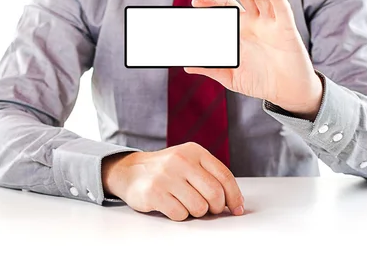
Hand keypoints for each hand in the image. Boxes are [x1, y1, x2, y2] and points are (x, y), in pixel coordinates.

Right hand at [102, 142, 244, 220]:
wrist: (131, 171)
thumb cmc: (166, 171)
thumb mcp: (189, 162)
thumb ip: (210, 175)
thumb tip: (234, 202)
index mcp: (194, 151)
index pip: (224, 176)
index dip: (234, 196)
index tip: (236, 208)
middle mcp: (181, 160)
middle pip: (215, 194)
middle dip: (216, 207)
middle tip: (209, 209)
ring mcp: (166, 176)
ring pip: (199, 207)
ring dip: (196, 212)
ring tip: (185, 203)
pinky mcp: (154, 192)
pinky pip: (180, 214)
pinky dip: (180, 215)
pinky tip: (172, 205)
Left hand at [188, 0, 322, 119]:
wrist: (286, 93)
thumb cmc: (261, 81)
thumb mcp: (230, 76)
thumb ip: (211, 68)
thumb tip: (186, 66)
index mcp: (240, 28)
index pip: (224, 5)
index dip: (210, 1)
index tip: (196, 3)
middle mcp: (255, 21)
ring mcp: (271, 22)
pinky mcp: (286, 28)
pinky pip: (282, 7)